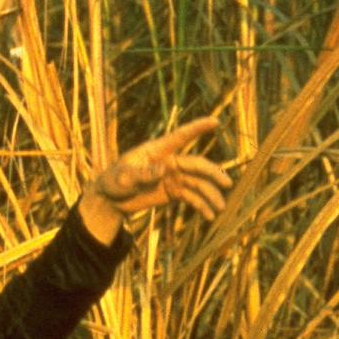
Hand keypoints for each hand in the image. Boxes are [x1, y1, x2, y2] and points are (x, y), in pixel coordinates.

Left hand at [89, 117, 232, 219]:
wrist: (110, 199)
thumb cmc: (113, 181)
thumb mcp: (123, 178)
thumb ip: (143, 173)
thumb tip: (163, 169)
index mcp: (157, 151)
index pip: (179, 137)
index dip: (196, 128)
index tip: (215, 121)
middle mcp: (170, 162)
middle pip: (196, 165)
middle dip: (213, 173)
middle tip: (227, 184)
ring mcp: (173, 177)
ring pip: (198, 183)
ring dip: (210, 195)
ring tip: (221, 208)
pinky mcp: (173, 191)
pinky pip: (191, 198)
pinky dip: (201, 206)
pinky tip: (209, 217)